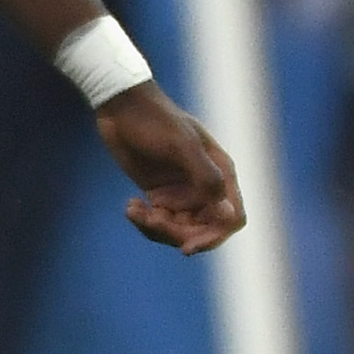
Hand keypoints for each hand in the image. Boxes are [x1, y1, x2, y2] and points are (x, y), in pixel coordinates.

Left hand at [99, 84, 245, 253]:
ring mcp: (182, 193)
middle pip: (203, 230)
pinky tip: (130, 206)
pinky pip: (158, 222)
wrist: (121, 107)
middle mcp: (205, 187)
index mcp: (220, 174)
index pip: (232, 218)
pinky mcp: (159, 194)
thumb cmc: (156, 120)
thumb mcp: (182, 146)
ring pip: (179, 230)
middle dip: (177, 234)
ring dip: (156, 228)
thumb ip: (207, 177)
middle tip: (151, 220)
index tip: (187, 247)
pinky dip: (144, 221)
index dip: (215, 236)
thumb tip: (227, 213)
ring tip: (135, 210)